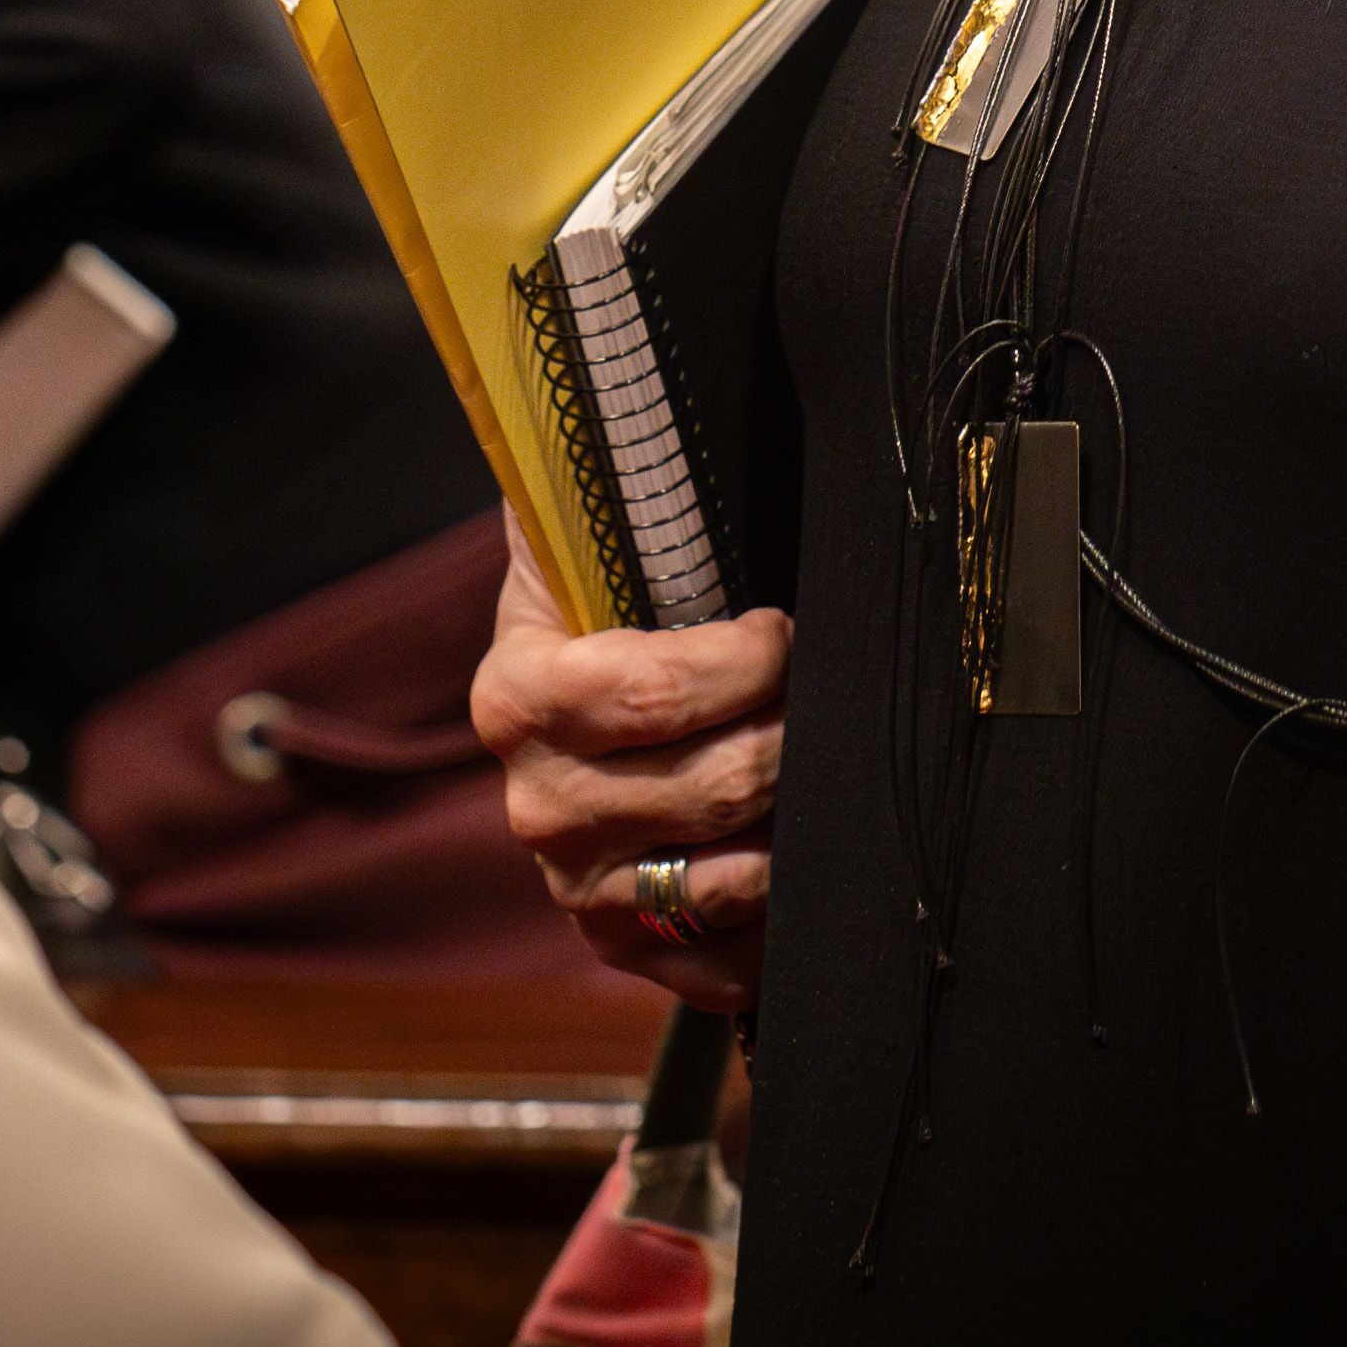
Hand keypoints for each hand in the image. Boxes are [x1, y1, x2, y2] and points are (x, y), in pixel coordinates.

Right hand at [470, 518, 785, 1011]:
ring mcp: (577, 888)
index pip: (649, 692)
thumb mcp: (588, 535)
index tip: (782, 627)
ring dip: (801, 824)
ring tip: (826, 769)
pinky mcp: (623, 945)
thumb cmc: (604, 604)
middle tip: (828, 695)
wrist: (565, 703)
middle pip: (712, 788)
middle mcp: (536, 806)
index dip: (743, 662)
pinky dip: (779, 923)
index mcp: (518, 698)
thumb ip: (620, 477)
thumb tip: (637, 389)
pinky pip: (722, 957)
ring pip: (734, 875)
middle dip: (795, 735)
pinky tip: (804, 863)